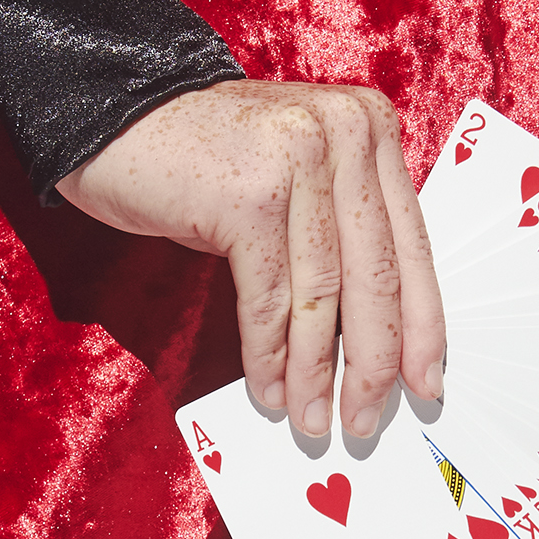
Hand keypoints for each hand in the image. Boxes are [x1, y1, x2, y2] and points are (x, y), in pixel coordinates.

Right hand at [58, 81, 445, 436]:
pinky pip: (269, 298)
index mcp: (369, 129)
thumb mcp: (297, 177)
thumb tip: (375, 338)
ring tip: (314, 419)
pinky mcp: (248, 196)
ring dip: (316, 372)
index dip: (423, 324)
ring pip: (323, 295)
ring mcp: (298, 160)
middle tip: (369, 420)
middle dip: (375, 362)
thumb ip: (341, 229)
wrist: (113, 118)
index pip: (410, 245)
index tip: (425, 381)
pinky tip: (270, 390)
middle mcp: (345, 134)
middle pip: (375, 274)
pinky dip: (269, 355)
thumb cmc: (207, 159)